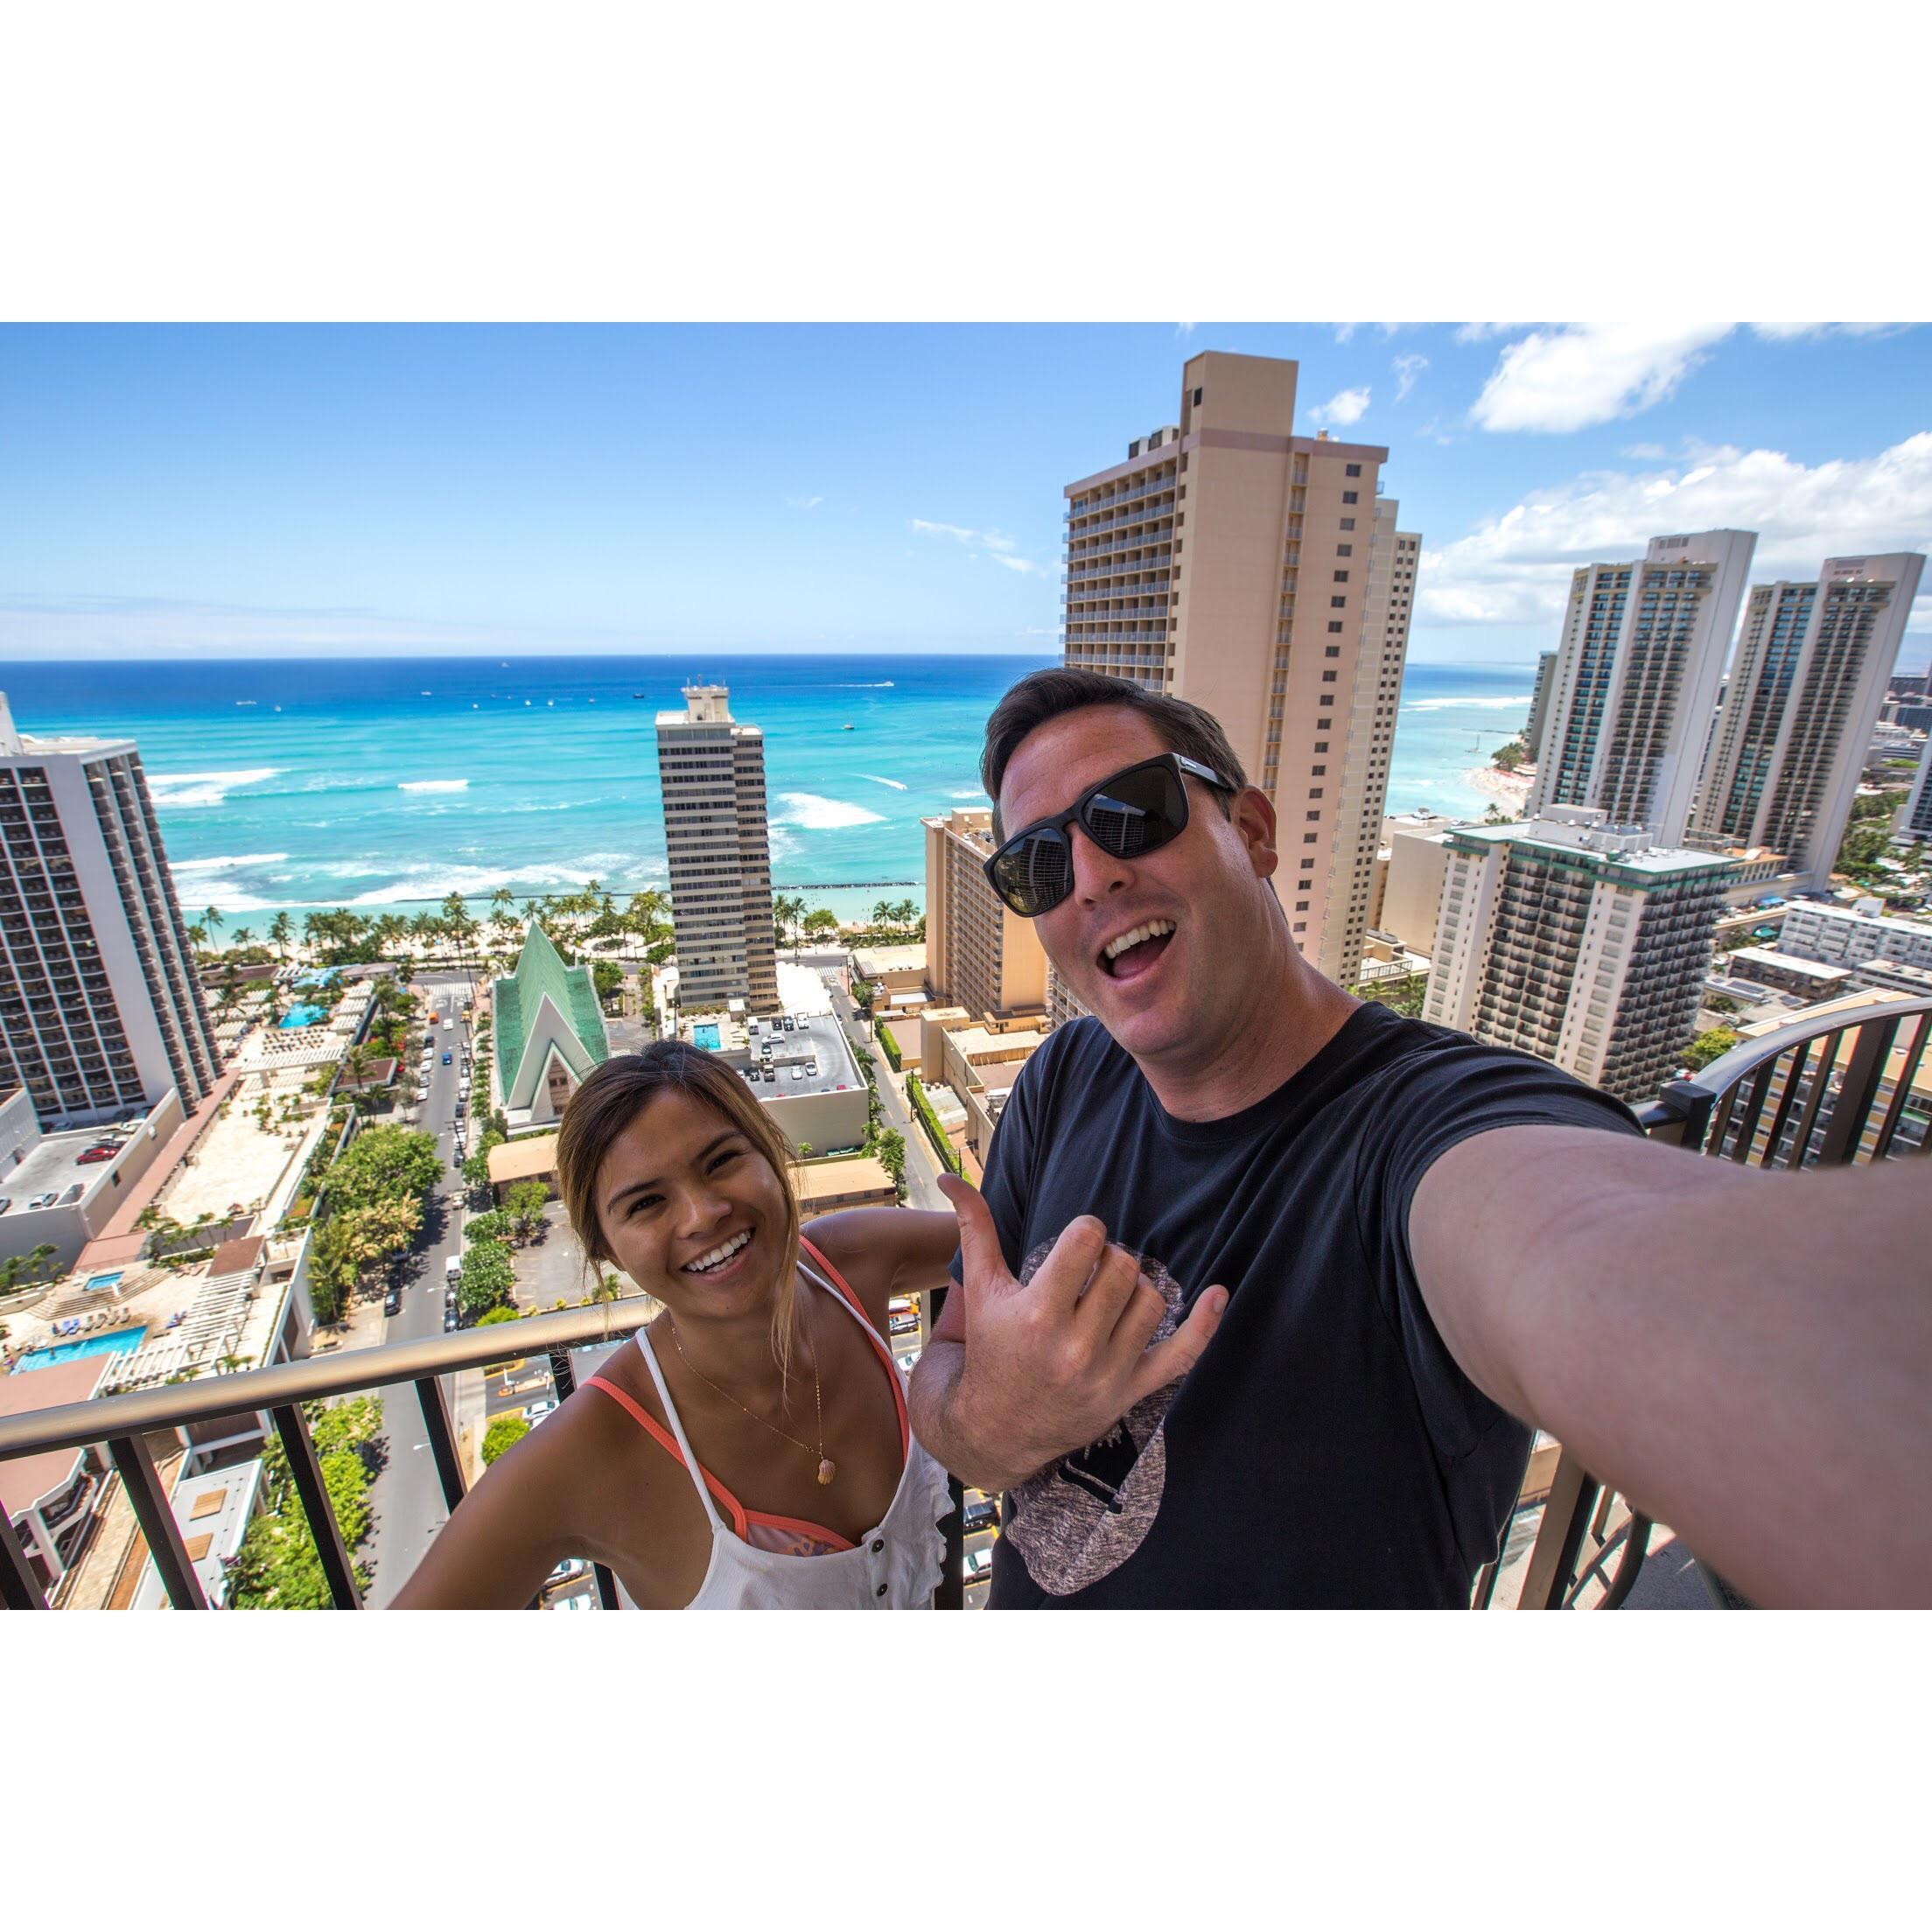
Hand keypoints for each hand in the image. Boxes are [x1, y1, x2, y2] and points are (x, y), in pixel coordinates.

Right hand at [937, 1174, 1227, 1486]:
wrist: (994, 1430)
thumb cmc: (990, 1349)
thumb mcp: (981, 1289)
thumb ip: (974, 1229)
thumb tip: (949, 1177)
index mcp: (1038, 1314)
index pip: (1087, 1241)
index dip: (1086, 1231)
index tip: (1077, 1242)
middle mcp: (1075, 1347)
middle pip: (1124, 1267)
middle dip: (1109, 1258)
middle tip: (1091, 1272)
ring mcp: (1108, 1374)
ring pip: (1152, 1300)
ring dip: (1137, 1287)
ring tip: (1112, 1295)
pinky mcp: (1131, 1392)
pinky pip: (1183, 1355)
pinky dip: (1205, 1323)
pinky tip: (1218, 1293)